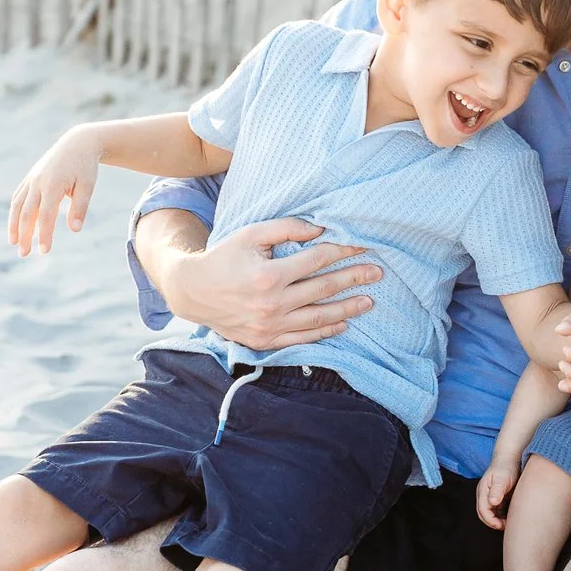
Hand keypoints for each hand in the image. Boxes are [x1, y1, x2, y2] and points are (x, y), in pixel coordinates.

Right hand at [9, 129, 102, 254]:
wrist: (77, 143)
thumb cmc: (85, 166)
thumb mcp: (88, 185)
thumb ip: (80, 207)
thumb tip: (74, 230)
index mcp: (53, 185)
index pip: (46, 216)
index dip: (44, 234)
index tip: (44, 251)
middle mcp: (38, 182)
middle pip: (27, 213)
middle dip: (24, 235)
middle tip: (24, 254)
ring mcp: (31, 179)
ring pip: (18, 205)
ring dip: (14, 225)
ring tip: (13, 243)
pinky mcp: (30, 178)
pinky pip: (18, 197)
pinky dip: (14, 212)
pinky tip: (15, 225)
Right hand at [142, 215, 381, 349]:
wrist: (192, 291)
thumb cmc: (223, 257)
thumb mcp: (250, 234)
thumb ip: (286, 229)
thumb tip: (321, 230)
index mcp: (268, 276)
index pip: (316, 261)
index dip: (343, 252)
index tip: (363, 247)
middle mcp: (271, 304)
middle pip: (324, 289)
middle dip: (354, 279)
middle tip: (378, 273)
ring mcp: (269, 326)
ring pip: (318, 318)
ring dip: (348, 309)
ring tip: (370, 301)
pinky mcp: (265, 341)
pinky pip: (302, 339)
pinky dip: (325, 333)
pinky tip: (343, 324)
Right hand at [476, 460, 517, 528]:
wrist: (511, 458)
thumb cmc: (507, 467)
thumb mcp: (503, 478)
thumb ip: (497, 490)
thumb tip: (492, 502)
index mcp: (483, 490)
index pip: (482, 510)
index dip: (490, 520)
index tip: (500, 526)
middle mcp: (484, 494)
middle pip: (484, 514)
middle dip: (493, 522)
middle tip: (505, 527)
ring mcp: (490, 496)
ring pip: (490, 513)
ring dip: (497, 520)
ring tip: (509, 523)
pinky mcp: (497, 497)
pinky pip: (497, 510)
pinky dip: (502, 516)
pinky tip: (510, 517)